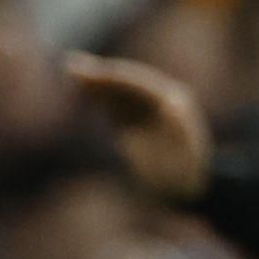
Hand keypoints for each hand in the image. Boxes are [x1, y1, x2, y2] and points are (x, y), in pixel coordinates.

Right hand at [68, 53, 212, 203]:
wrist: (186, 191)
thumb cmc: (188, 178)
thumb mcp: (188, 160)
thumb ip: (181, 131)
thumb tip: (172, 102)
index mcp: (175, 101)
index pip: (141, 85)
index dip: (117, 78)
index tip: (96, 74)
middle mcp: (161, 99)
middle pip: (127, 83)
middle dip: (101, 75)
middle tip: (74, 67)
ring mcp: (146, 109)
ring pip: (117, 91)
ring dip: (95, 82)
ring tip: (71, 71)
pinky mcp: (134, 121)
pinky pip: (113, 104)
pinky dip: (97, 96)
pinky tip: (81, 89)